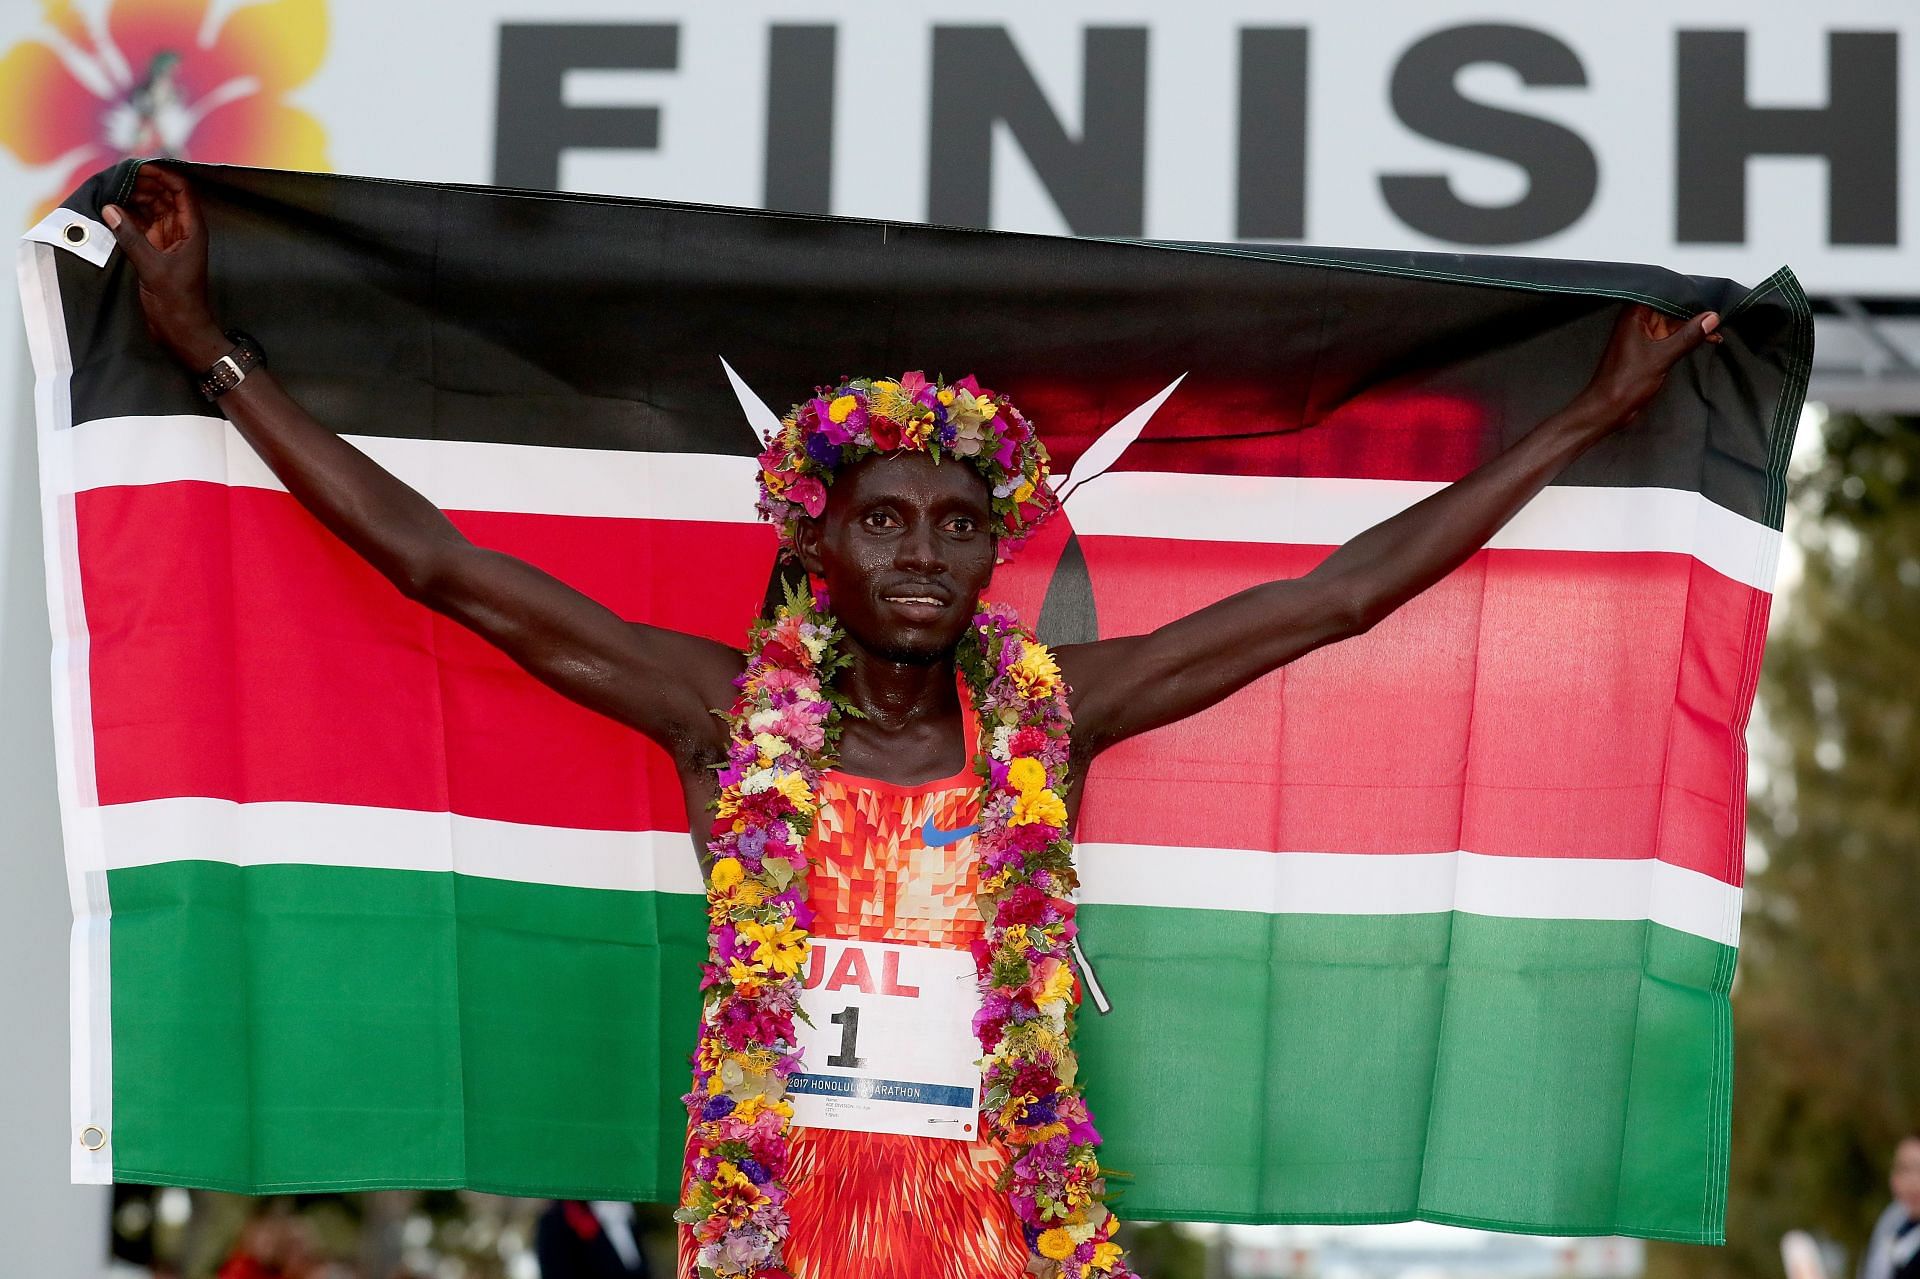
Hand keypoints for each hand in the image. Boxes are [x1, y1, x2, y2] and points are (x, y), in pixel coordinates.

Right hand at [101, 166, 228, 368]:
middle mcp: (182, 230)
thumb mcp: (152, 267)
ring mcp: (169, 240)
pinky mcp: (157, 251)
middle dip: (144, 183)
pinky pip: (143, 225)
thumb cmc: (177, 302)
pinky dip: (129, 216)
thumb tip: (110, 208)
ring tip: (111, 188)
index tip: (138, 166)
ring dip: (134, 198)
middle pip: (165, 195)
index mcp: (192, 229)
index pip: (181, 190)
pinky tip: (112, 208)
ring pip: (153, 209)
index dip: (162, 175)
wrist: (183, 330)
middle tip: (117, 176)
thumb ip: (131, 237)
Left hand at [1579, 303, 1721, 428]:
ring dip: (1693, 326)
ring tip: (1716, 330)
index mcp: (1633, 315)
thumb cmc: (1624, 383)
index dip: (1687, 295)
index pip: (1664, 294)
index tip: (1709, 296)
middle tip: (1718, 315)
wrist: (1608, 408)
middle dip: (1694, 312)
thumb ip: (1688, 336)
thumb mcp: (1662, 356)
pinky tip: (1706, 339)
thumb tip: (1711, 318)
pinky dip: (1686, 338)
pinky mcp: (1647, 348)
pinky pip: (1670, 337)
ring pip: (1673, 323)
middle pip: (1670, 308)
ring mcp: (1642, 335)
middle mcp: (1636, 321)